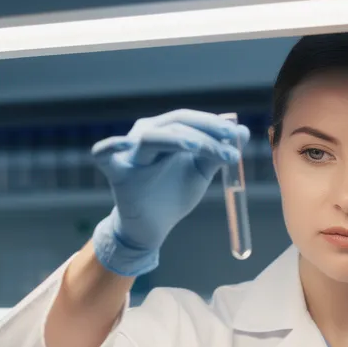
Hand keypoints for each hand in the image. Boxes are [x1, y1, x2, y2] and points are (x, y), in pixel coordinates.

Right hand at [90, 109, 248, 275]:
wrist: (153, 227)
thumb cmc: (173, 193)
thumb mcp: (200, 172)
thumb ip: (217, 153)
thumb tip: (242, 131)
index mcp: (166, 131)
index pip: (190, 119)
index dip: (213, 125)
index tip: (238, 137)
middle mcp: (145, 134)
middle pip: (175, 125)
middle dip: (204, 135)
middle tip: (229, 149)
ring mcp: (129, 152)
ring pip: (150, 137)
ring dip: (176, 139)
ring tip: (197, 147)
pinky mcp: (116, 171)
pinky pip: (104, 154)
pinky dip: (111, 146)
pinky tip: (125, 144)